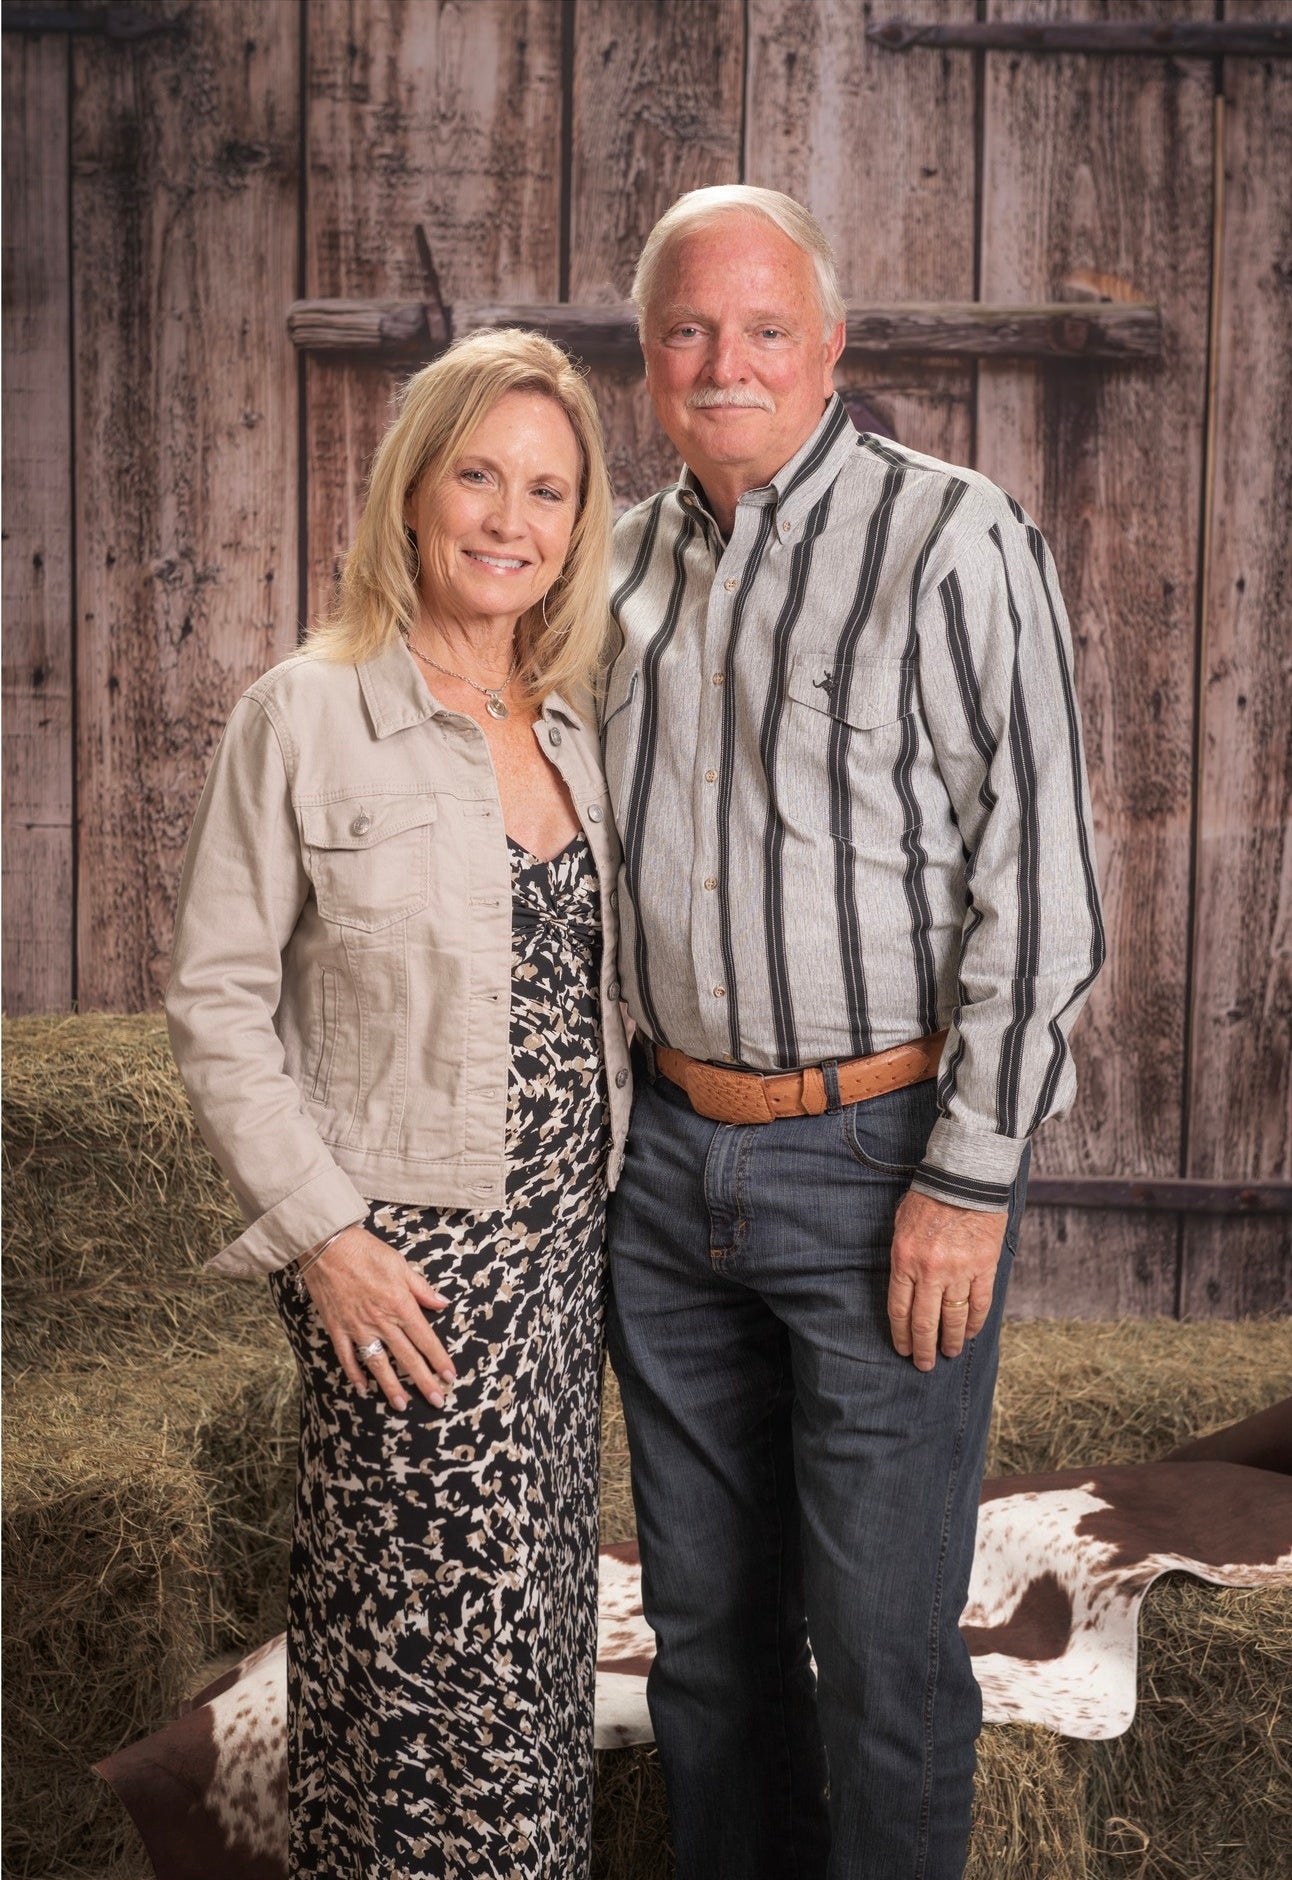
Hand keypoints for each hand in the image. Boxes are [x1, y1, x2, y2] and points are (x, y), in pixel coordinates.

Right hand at [299, 1224, 454, 1410]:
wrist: (327, 1246)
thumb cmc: (366, 1251)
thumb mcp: (401, 1265)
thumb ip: (422, 1289)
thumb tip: (443, 1304)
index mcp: (400, 1305)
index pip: (425, 1339)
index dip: (439, 1360)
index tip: (449, 1376)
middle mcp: (381, 1321)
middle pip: (407, 1357)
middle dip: (424, 1381)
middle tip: (437, 1401)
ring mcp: (358, 1327)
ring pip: (378, 1363)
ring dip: (391, 1386)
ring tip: (402, 1405)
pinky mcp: (337, 1328)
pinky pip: (347, 1357)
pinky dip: (355, 1374)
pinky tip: (363, 1388)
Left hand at [887, 1190, 1006, 1371]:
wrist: (964, 1178)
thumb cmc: (928, 1199)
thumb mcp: (901, 1225)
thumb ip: (902, 1259)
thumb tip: (904, 1289)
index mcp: (904, 1260)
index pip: (899, 1310)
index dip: (901, 1335)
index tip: (904, 1350)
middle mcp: (929, 1271)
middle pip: (924, 1322)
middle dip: (923, 1349)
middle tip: (924, 1365)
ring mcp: (958, 1271)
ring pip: (953, 1318)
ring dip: (950, 1341)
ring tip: (948, 1353)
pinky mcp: (984, 1267)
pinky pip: (979, 1304)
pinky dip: (974, 1323)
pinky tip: (969, 1333)